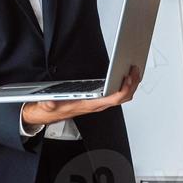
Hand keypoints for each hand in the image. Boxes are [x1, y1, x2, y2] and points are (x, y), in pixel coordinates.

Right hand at [21, 66, 140, 128]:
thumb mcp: (48, 106)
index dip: (123, 89)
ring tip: (134, 70)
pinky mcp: (99, 100)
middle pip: (123, 97)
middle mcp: (98, 105)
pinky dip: (124, 86)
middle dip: (132, 84)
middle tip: (135, 69)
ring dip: (131, 85)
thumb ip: (48, 104)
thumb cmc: (54, 109)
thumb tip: (50, 102)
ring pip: (123, 96)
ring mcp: (100, 103)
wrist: (52, 114)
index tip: (127, 77)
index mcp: (90, 105)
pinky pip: (117, 94)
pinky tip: (124, 77)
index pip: (113, 99)